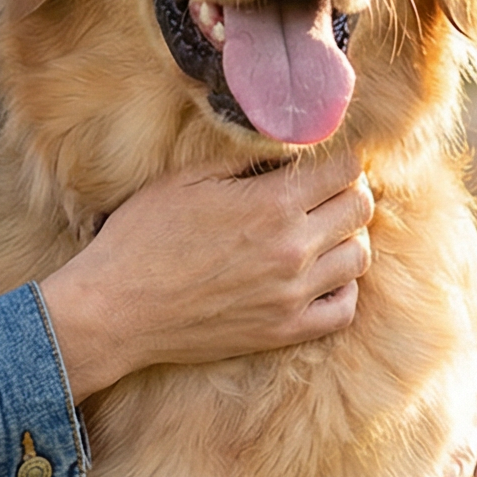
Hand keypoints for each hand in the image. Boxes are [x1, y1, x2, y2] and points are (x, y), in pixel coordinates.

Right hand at [39, 147, 374, 399]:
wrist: (116, 308)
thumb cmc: (142, 236)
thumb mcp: (186, 178)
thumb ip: (245, 159)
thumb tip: (287, 146)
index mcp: (271, 204)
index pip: (345, 170)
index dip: (338, 159)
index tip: (323, 161)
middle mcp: (292, 248)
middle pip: (360, 208)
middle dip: (347, 191)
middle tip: (322, 192)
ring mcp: (292, 294)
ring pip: (358, 257)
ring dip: (346, 237)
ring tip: (319, 231)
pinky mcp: (284, 330)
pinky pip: (344, 309)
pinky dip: (342, 288)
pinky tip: (319, 275)